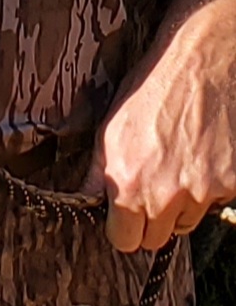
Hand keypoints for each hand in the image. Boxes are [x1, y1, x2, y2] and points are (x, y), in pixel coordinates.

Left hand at [83, 7, 235, 252]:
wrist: (202, 65)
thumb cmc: (151, 92)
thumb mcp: (109, 130)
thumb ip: (98, 173)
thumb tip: (86, 200)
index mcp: (130, 185)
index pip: (126, 240)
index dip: (125, 228)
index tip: (126, 216)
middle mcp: (167, 195)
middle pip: (160, 237)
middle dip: (154, 219)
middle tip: (153, 188)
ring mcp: (205, 192)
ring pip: (191, 219)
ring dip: (184, 202)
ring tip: (179, 162)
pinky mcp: (234, 184)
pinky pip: (218, 201)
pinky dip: (213, 186)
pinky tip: (205, 155)